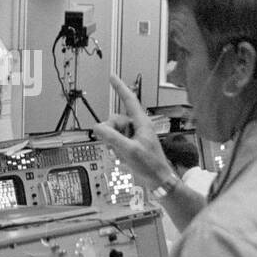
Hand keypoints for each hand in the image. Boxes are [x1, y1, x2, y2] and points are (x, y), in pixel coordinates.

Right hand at [94, 75, 175, 189]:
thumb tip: (97, 127)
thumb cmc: (150, 164)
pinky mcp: (131, 144)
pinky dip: (115, 149)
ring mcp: (134, 136)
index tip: (112, 77)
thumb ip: (112, 137)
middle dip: (110, 132)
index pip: (129, 100)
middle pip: (115, 120)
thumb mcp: (129, 150)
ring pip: (114, 132)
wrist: (158, 180)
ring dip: (112, 143)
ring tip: (121, 154)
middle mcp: (137, 126)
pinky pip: (116, 141)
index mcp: (141, 122)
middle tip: (113, 145)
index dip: (120, 87)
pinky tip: (122, 157)